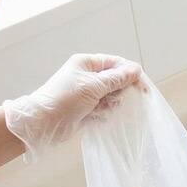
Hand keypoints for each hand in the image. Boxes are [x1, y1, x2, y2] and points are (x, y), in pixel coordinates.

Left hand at [3, 54, 142, 162]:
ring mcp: (87, 92)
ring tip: (102, 109)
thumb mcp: (93, 86)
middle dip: (120, 91)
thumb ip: (116, 78)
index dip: (130, 73)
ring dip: (112, 104)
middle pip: (115, 80)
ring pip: (111, 96)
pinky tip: (98, 117)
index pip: (115, 63)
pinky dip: (105, 113)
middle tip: (119, 101)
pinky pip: (104, 108)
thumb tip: (136, 69)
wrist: (44, 123)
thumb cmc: (66, 99)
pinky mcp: (87, 107)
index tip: (142, 87)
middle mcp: (87, 76)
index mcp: (86, 63)